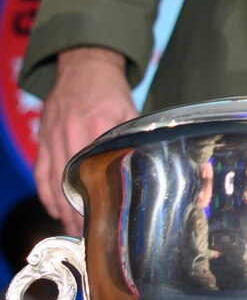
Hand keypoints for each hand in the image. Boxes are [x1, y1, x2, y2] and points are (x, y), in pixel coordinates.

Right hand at [35, 46, 137, 234]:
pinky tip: (54, 209)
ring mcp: (53, 137)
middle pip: (70, 182)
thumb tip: (153, 162)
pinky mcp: (43, 138)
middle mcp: (70, 134)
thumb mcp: (129, 111)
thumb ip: (134, 137)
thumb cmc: (111, 91)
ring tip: (73, 228)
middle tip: (89, 232)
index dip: (96, 197)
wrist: (84, 66)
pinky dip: (45, 192)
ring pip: (52, 181)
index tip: (105, 218)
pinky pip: (40, 171)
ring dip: (60, 208)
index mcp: (96, 127)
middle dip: (77, 211)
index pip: (93, 171)